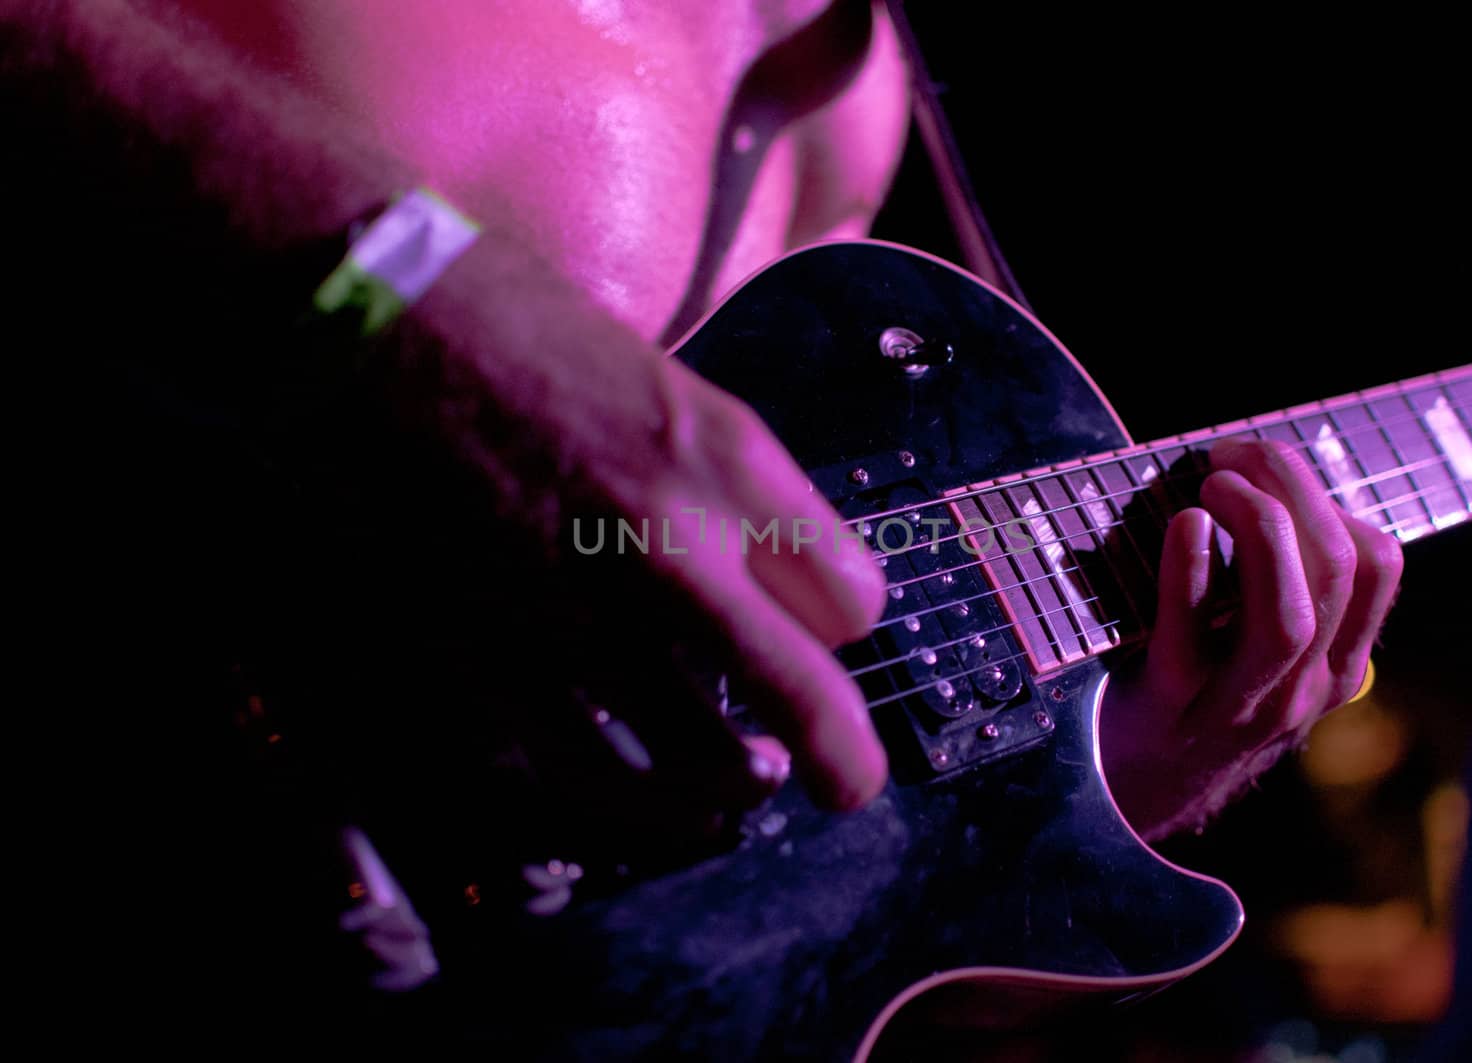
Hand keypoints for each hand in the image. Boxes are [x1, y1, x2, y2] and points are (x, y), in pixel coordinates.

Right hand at [294, 232, 887, 857]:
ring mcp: (578, 611)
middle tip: (847, 783)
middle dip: (841, 756)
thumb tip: (760, 562)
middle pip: (801, 695)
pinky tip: (637, 788)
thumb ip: (722, 479)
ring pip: (699, 763)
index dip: (843, 622)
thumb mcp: (658, 377)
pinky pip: (582, 772)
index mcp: (724, 457)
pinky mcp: (486, 655)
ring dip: (732, 784)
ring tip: (742, 782)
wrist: (360, 317)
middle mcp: (668, 543)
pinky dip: (625, 796)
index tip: (825, 628)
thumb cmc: (507, 323)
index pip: (847, 595)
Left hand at [1099, 437, 1403, 839]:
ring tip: (1215, 482)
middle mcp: (1301, 690)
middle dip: (1292, 488)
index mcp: (1333, 666)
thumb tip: (1263, 479)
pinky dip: (1191, 570)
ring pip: (1288, 613)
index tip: (1269, 465)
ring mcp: (1238, 706)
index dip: (1331, 496)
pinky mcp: (1168, 706)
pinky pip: (1189, 634)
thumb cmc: (1188, 697)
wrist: (1125, 797)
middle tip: (1233, 452)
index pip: (1379, 565)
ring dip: (1259, 526)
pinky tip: (1184, 524)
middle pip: (1337, 572)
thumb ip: (1279, 587)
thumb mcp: (1257, 654)